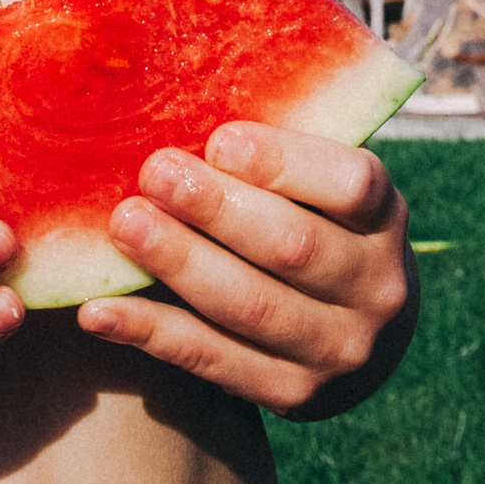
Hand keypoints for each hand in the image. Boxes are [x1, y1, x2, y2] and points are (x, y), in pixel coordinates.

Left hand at [75, 124, 417, 419]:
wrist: (357, 334)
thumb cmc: (317, 227)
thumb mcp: (324, 189)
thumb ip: (281, 155)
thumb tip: (191, 89)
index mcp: (386, 218)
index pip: (350, 184)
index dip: (282, 161)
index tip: (217, 138)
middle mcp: (377, 287)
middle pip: (291, 245)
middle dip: (215, 207)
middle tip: (153, 172)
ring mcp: (340, 350)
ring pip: (249, 305)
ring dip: (179, 262)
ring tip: (124, 224)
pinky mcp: (295, 395)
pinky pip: (214, 361)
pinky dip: (152, 333)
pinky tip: (99, 311)